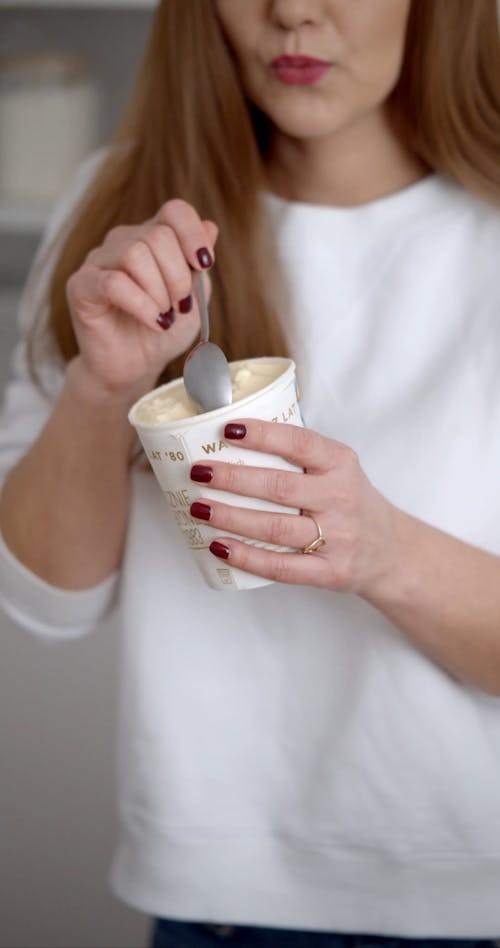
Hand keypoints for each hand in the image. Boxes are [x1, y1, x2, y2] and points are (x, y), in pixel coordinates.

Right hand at [66, 199, 217, 395]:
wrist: (134, 368)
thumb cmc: (162, 332)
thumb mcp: (193, 299)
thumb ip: (199, 265)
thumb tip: (211, 227)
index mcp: (153, 238)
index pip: (174, 211)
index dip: (193, 233)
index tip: (204, 265)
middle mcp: (123, 241)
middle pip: (158, 235)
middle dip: (178, 276)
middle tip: (180, 307)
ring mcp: (99, 261)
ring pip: (135, 254)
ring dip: (159, 292)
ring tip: (163, 318)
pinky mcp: (81, 286)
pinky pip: (114, 283)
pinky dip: (141, 305)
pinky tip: (153, 322)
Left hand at [190, 419, 399, 591]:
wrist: (391, 551)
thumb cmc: (351, 502)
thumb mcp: (339, 468)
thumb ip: (301, 454)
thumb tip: (234, 434)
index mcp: (341, 465)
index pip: (300, 443)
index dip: (263, 435)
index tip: (228, 430)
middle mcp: (341, 499)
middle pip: (279, 487)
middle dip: (233, 479)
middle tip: (199, 471)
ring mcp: (337, 538)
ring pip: (275, 528)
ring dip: (231, 518)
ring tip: (199, 508)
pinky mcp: (330, 572)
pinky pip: (282, 567)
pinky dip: (247, 558)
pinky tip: (220, 547)